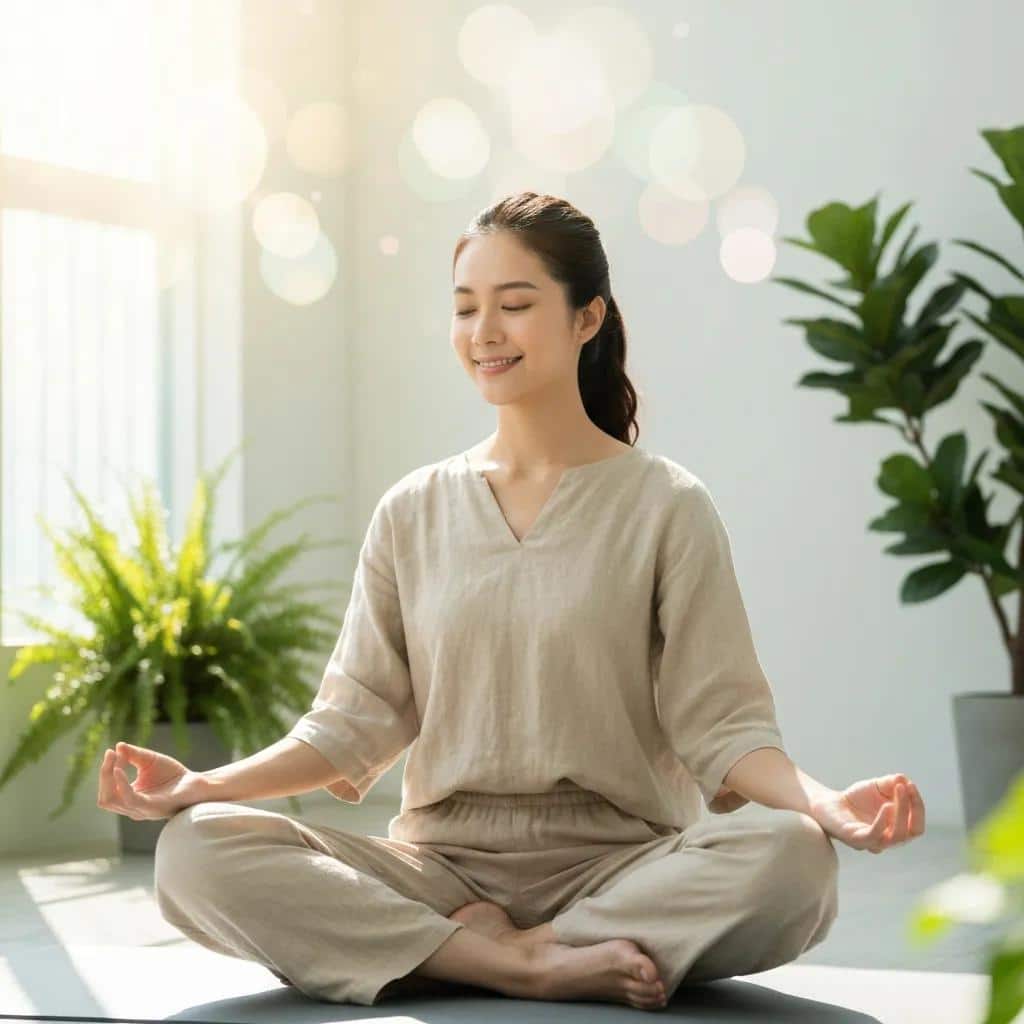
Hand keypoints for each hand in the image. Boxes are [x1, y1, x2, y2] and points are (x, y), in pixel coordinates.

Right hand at [97, 741, 206, 820]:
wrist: (196, 783)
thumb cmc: (172, 775)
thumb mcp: (149, 760)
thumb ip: (133, 755)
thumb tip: (117, 745)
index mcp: (129, 798)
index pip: (107, 788)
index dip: (106, 769)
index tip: (111, 751)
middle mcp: (131, 807)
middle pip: (105, 797)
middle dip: (104, 774)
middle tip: (110, 754)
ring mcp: (141, 809)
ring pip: (111, 800)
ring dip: (108, 778)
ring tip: (114, 759)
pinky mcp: (152, 807)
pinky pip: (130, 799)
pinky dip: (121, 785)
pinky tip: (119, 770)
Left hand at [810, 774, 925, 852]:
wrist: (830, 803)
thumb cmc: (857, 798)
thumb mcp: (878, 786)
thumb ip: (892, 783)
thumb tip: (904, 780)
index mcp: (897, 830)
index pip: (917, 826)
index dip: (918, 807)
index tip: (910, 785)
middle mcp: (888, 840)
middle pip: (911, 832)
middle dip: (912, 808)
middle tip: (904, 787)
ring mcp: (873, 843)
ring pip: (896, 836)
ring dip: (902, 812)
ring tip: (898, 790)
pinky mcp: (856, 840)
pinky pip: (873, 836)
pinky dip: (883, 821)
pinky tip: (886, 805)